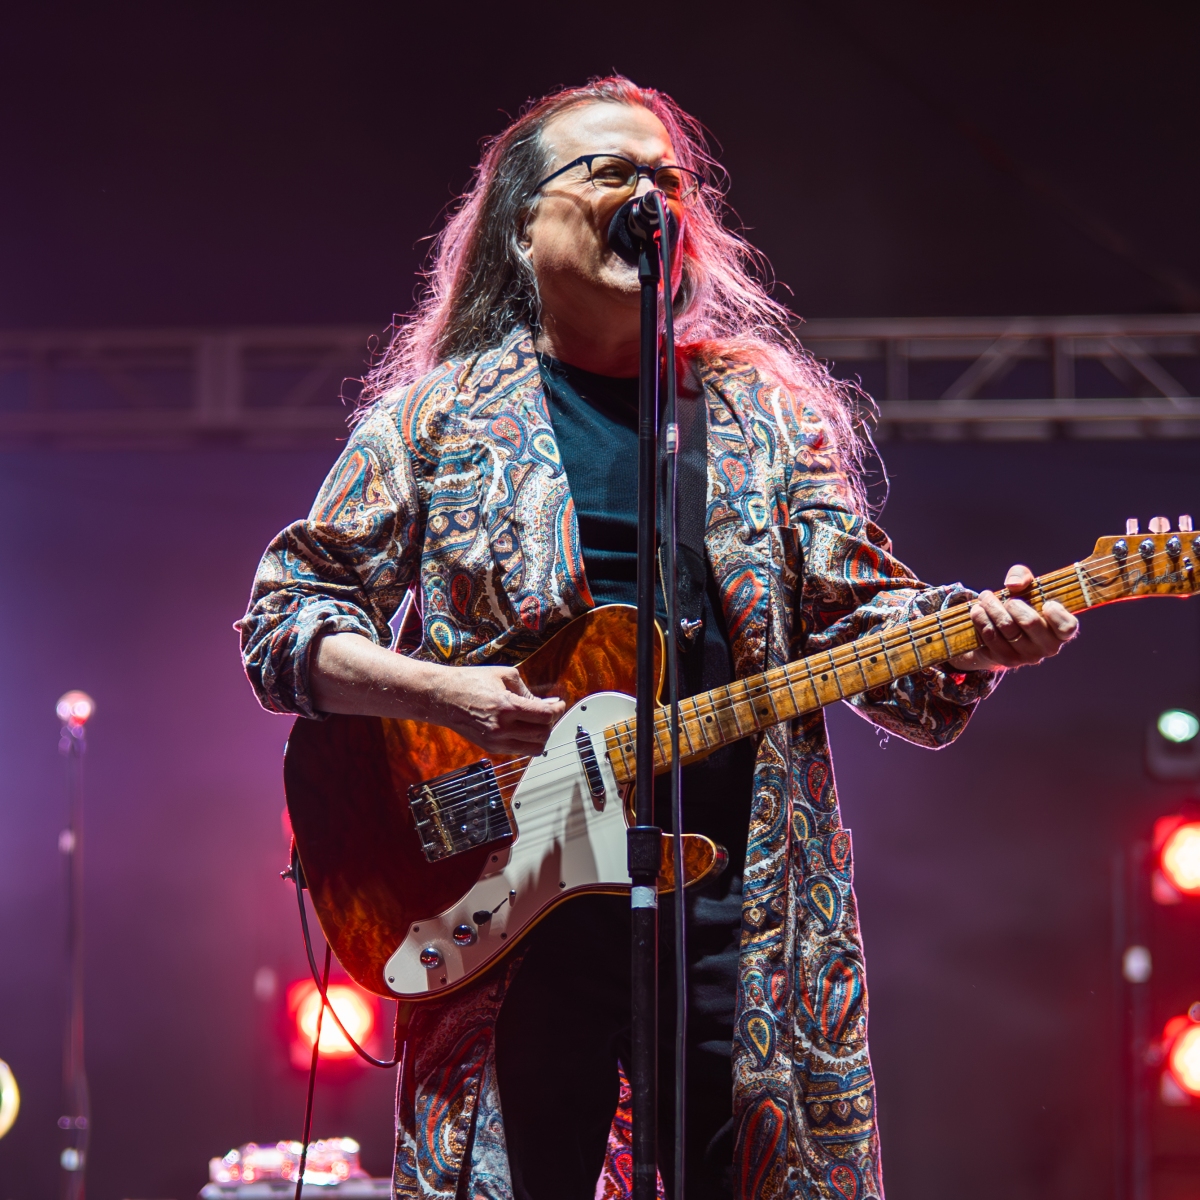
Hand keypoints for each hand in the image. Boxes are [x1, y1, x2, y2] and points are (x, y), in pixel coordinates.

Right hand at [425, 664, 565, 755]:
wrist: (442, 697)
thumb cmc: (470, 681)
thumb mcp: (504, 676)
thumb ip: (528, 692)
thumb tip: (547, 704)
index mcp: (506, 707)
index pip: (545, 716)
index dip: (557, 709)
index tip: (558, 703)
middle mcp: (501, 728)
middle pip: (543, 734)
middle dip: (551, 722)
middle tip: (549, 710)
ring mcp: (495, 742)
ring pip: (534, 749)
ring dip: (541, 735)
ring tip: (538, 721)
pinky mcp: (490, 748)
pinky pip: (520, 750)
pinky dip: (527, 741)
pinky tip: (524, 727)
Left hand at [948, 564, 1078, 672]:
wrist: (1000, 632)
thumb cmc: (1021, 604)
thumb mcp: (1026, 586)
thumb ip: (1023, 576)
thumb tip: (1013, 584)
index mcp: (1061, 631)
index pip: (1068, 627)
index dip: (1056, 613)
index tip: (1045, 602)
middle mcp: (1048, 647)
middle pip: (1029, 621)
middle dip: (1010, 603)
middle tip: (996, 594)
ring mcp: (1028, 656)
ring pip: (1006, 627)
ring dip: (991, 608)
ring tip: (984, 598)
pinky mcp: (1007, 660)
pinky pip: (991, 637)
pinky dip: (981, 621)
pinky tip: (977, 611)